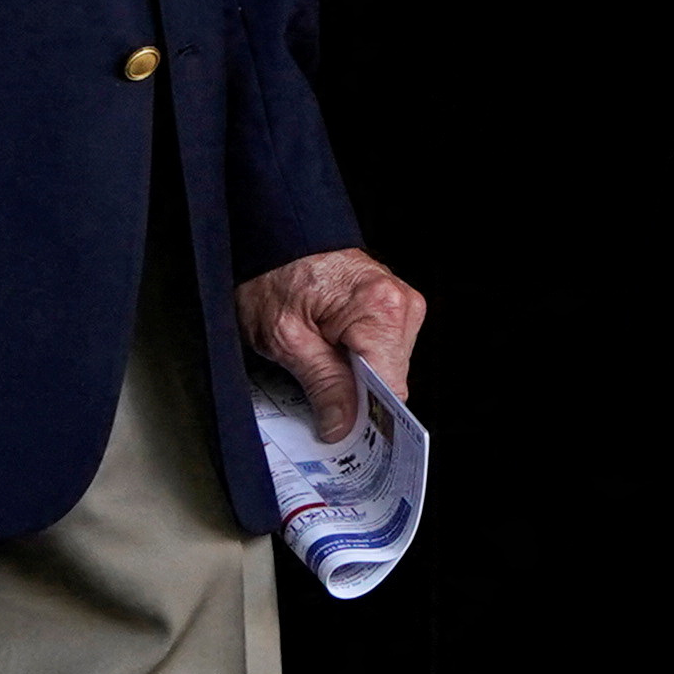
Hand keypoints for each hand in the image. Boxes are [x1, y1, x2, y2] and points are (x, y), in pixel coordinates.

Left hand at [239, 247, 428, 440]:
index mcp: (381, 309)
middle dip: (358, 402)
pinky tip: (332, 364)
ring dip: (356, 383)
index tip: (346, 439)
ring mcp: (399, 305)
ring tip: (320, 377)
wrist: (272, 233)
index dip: (368, 419)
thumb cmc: (273, 273)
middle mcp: (400, 304)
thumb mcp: (286, 338)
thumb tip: (343, 426)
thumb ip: (322, 385)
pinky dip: (358, 366)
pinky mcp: (389, 309)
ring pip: (387, 370)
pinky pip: (381, 353)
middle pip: (391, 382)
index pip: (391, 387)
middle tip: (323, 412)